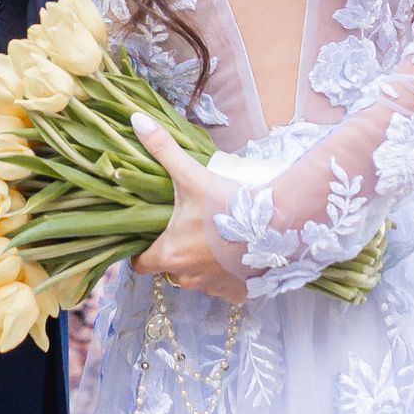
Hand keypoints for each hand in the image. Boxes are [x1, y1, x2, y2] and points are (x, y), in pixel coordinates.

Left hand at [129, 115, 247, 304]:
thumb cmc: (228, 203)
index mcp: (169, 255)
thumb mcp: (191, 174)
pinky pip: (223, 289)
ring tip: (210, 239)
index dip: (139, 251)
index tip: (145, 237)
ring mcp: (213, 288)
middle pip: (168, 271)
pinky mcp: (237, 293)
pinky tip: (232, 256)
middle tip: (182, 229)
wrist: (277, 225)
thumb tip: (136, 120)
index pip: (140, 264)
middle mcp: (187, 278)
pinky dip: (224, 276)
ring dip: (198, 265)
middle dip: (172, 254)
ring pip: (195, 280)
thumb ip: (161, 148)